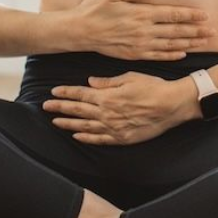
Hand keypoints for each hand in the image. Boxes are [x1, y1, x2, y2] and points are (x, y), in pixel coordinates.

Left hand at [42, 72, 194, 145]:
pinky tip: (77, 136)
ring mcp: (114, 127)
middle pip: (78, 110)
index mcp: (107, 96)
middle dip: (60, 107)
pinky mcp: (122, 138)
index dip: (66, 92)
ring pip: (85, 126)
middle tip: (46, 106)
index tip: (53, 91)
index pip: (80, 94)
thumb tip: (90, 82)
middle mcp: (107, 113)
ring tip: (55, 122)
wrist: (172, 105)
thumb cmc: (153, 87)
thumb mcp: (129, 77)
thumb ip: (107, 82)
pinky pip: (100, 139)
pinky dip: (86, 138)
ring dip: (68, 124)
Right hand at [69, 0, 215, 60]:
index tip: (204, 15)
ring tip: (204, 42)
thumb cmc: (93, 9)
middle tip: (213, 31)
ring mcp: (139, 44)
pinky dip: (171, 55)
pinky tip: (182, 53)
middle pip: (176, 30)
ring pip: (170, 44)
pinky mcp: (133, 54)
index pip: (172, 14)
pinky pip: (157, 56)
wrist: (78, 32)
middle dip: (196, 30)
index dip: (190, 15)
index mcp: (141, 14)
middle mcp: (144, 30)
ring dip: (189, 43)